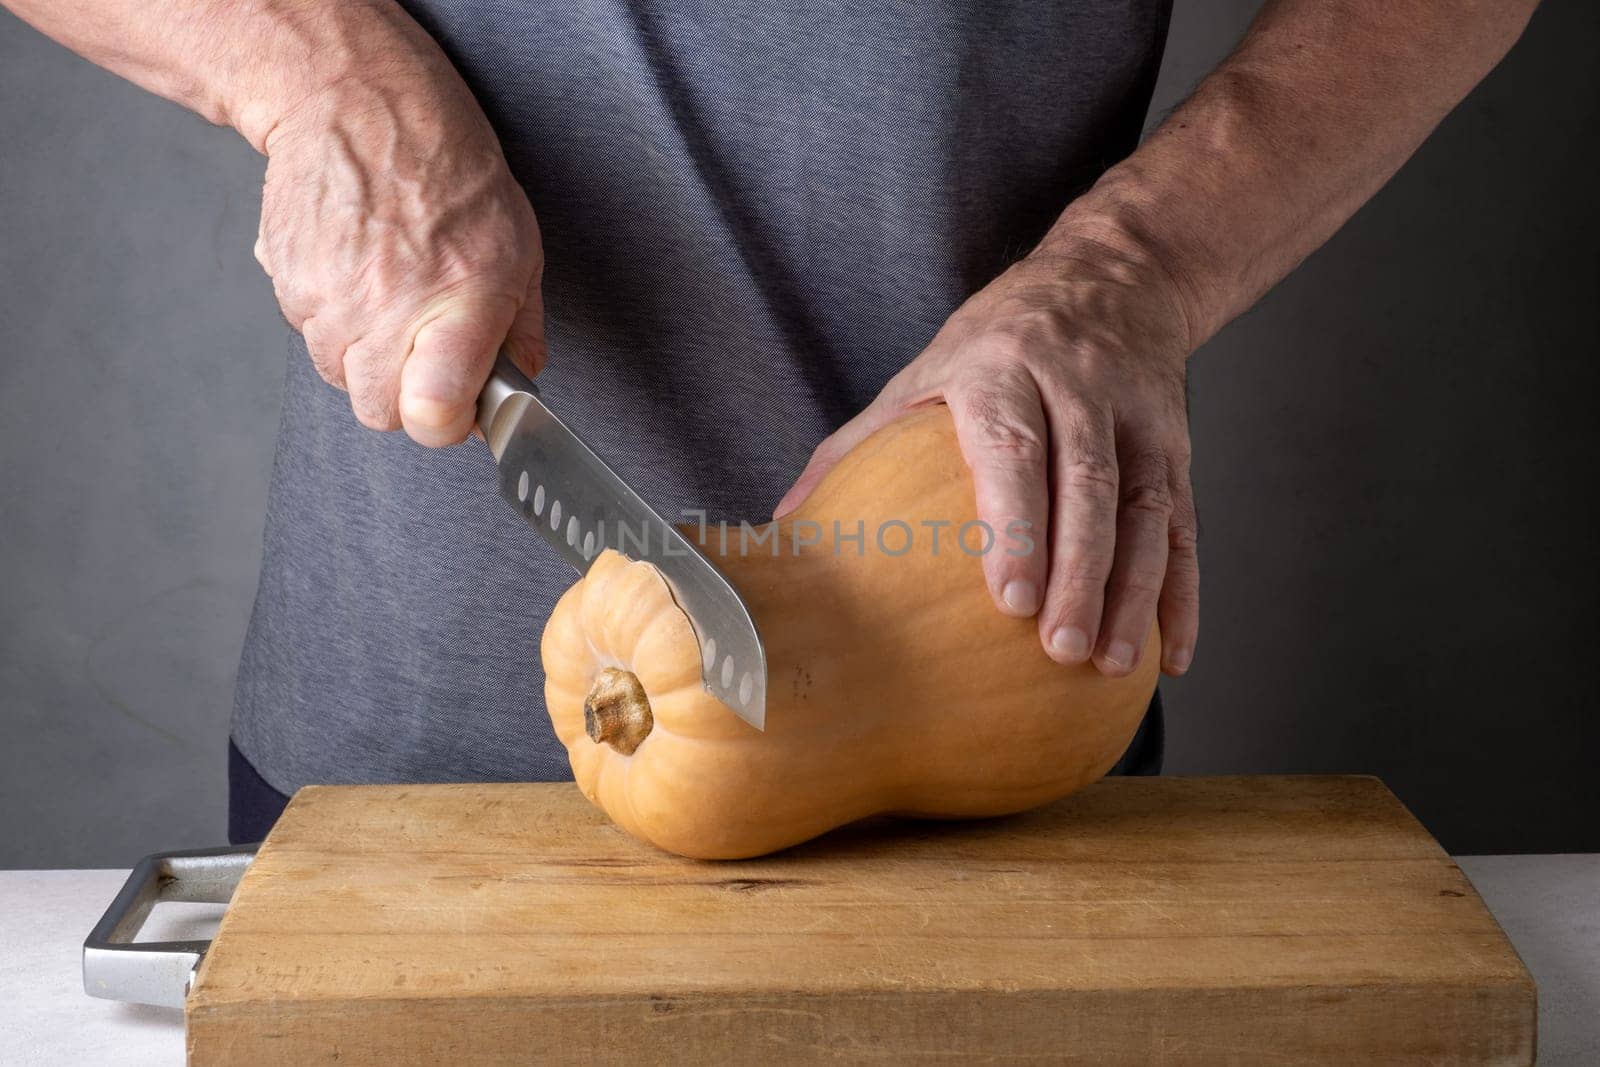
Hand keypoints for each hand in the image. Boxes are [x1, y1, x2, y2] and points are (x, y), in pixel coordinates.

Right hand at [253, 60, 542, 445]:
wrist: (358, 101)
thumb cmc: (448, 170)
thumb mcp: (518, 246)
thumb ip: (521, 328)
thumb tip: (519, 383)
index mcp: (457, 302)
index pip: (431, 415)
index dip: (445, 423)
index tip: (457, 407)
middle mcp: (386, 305)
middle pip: (379, 412)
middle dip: (405, 394)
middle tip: (424, 346)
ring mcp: (328, 296)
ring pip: (339, 376)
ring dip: (365, 354)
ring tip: (391, 293)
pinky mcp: (286, 280)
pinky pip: (308, 334)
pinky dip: (331, 318)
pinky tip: (357, 271)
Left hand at [776, 233, 1198, 677]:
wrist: (1113, 276)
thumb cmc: (995, 341)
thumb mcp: (922, 370)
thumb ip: (856, 442)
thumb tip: (782, 520)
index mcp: (1003, 368)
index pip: (1014, 445)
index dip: (1016, 521)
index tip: (1008, 596)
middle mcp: (1079, 387)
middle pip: (1090, 483)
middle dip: (1080, 570)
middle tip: (1061, 650)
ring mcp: (1137, 416)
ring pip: (1148, 509)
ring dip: (1135, 592)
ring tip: (1113, 666)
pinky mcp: (1176, 446)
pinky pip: (1186, 524)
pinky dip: (1183, 592)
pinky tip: (1174, 653)